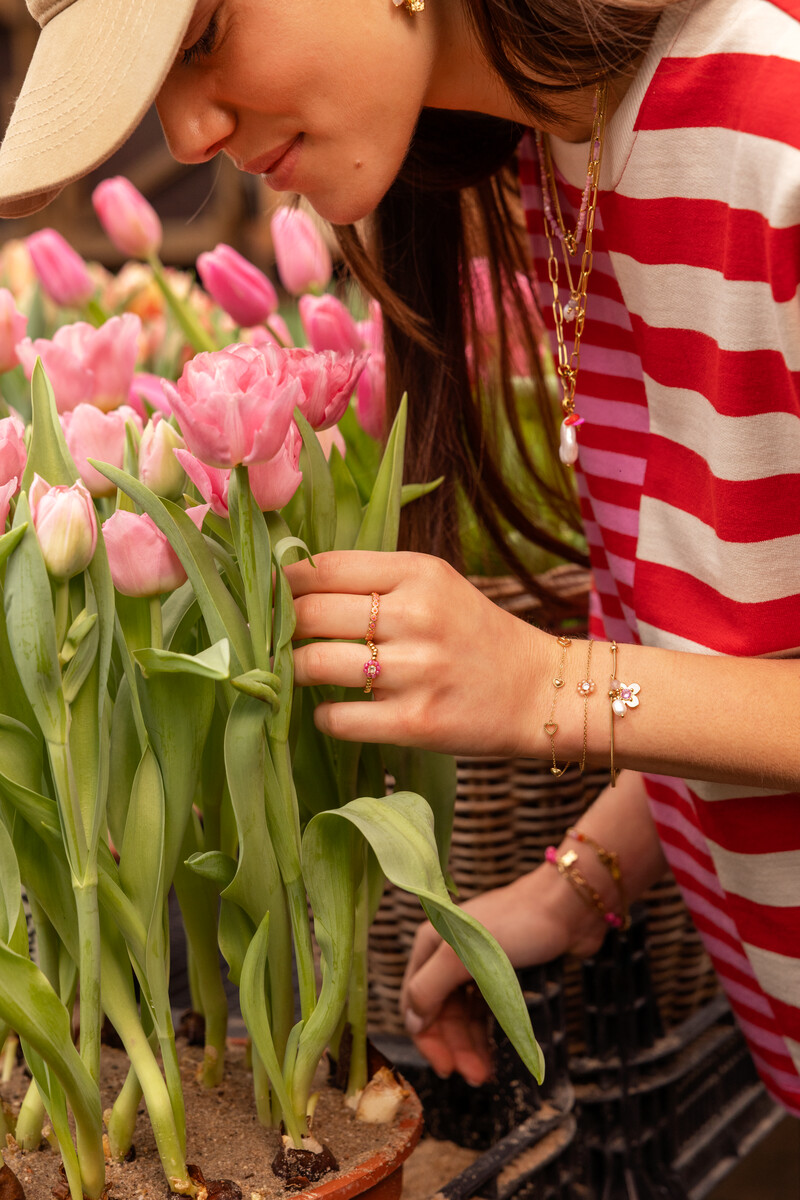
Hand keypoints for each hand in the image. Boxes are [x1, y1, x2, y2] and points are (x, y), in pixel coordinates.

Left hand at [286, 549, 548, 753]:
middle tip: (275, 639)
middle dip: (281, 628)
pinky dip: (324, 716)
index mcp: (419, 573)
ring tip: (301, 673)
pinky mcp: (415, 722)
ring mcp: (416, 671)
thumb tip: (293, 583)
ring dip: (294, 671)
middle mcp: (417, 616)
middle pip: (309, 614)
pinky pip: (336, 718)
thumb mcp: (436, 586)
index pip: (324, 566)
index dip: (284, 582)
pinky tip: (335, 710)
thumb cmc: (475, 635)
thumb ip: (375, 580)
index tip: (269, 595)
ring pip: (313, 665)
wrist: (539, 692)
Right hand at [400, 868, 605, 1083]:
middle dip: (455, 1047)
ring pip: (465, 1015)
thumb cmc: (516, 923)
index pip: (414, 1001)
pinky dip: (488, 1033)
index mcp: (431, 944)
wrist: (567, 907)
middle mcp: (449, 954)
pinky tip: (497, 1053)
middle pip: (441, 1012)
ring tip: (488, 1073)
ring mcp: (476, 963)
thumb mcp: (464, 954)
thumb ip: (429, 988)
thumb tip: (411, 1021)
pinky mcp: (503, 972)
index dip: (428, 1038)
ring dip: (472, 1045)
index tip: (446, 1068)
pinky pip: (487, 1011)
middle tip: (475, 1077)